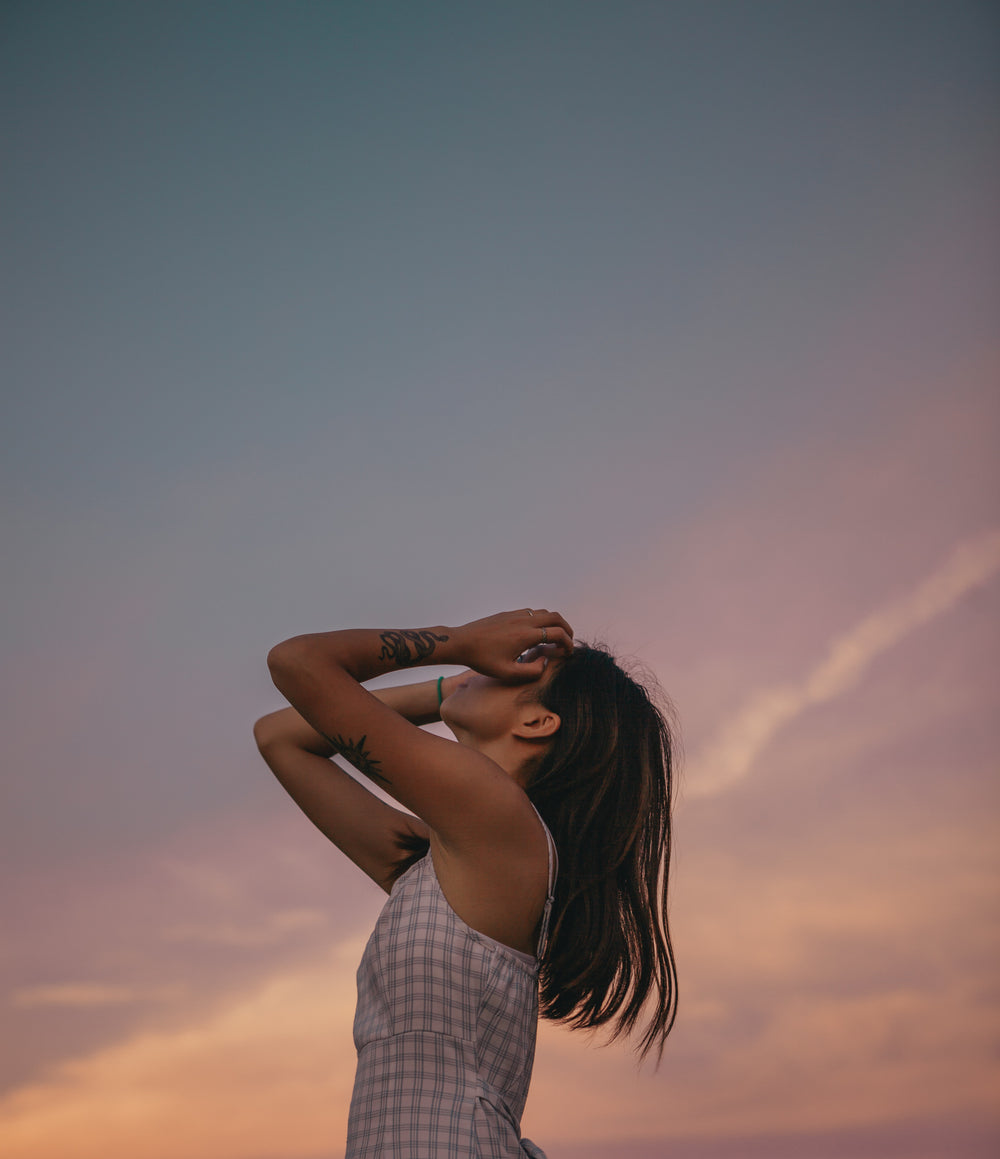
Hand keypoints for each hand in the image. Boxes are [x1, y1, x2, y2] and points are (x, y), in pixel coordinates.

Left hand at [451, 609, 573, 681]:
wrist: (461, 643)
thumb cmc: (482, 660)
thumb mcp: (508, 673)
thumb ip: (531, 671)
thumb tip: (545, 661)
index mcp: (526, 635)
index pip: (558, 634)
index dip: (568, 643)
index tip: (568, 653)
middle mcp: (524, 621)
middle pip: (556, 617)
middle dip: (566, 629)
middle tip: (567, 642)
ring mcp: (515, 614)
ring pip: (544, 612)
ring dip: (554, 623)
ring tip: (553, 638)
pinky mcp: (508, 613)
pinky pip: (531, 612)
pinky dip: (541, 620)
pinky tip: (535, 633)